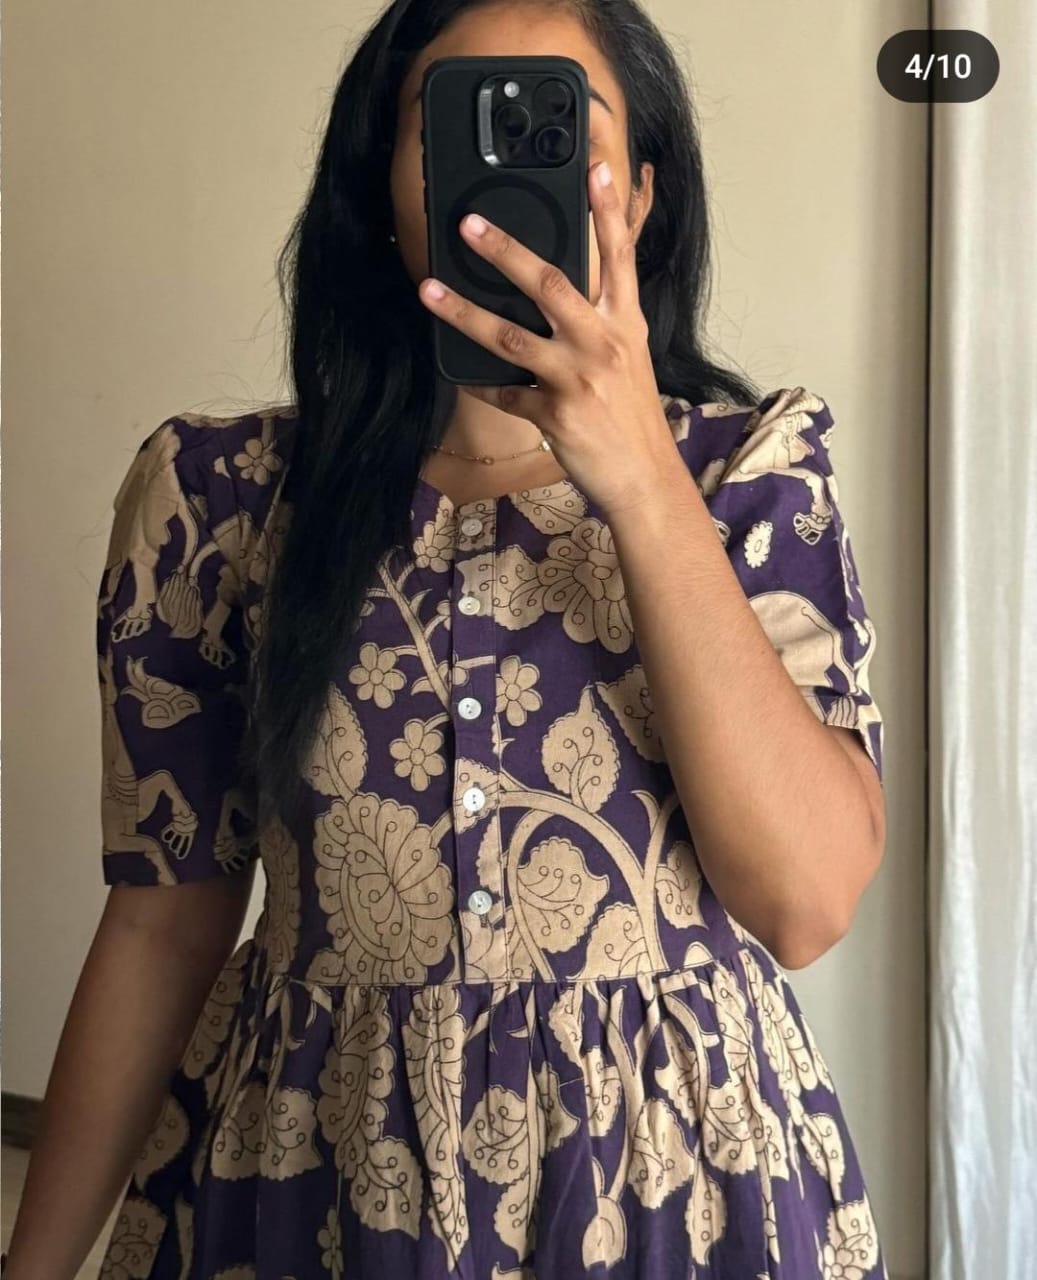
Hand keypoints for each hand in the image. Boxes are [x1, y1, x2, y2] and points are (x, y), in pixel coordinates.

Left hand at [417, 161, 681, 517]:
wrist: (645, 478)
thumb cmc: (632, 416)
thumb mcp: (630, 357)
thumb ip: (602, 320)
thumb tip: (563, 291)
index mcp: (625, 323)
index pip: (619, 256)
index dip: (608, 209)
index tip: (596, 166)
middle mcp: (602, 343)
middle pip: (551, 284)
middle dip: (505, 251)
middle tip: (469, 224)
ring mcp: (577, 379)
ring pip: (510, 336)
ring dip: (464, 312)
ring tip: (429, 291)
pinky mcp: (554, 414)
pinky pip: (504, 393)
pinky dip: (480, 384)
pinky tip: (462, 375)